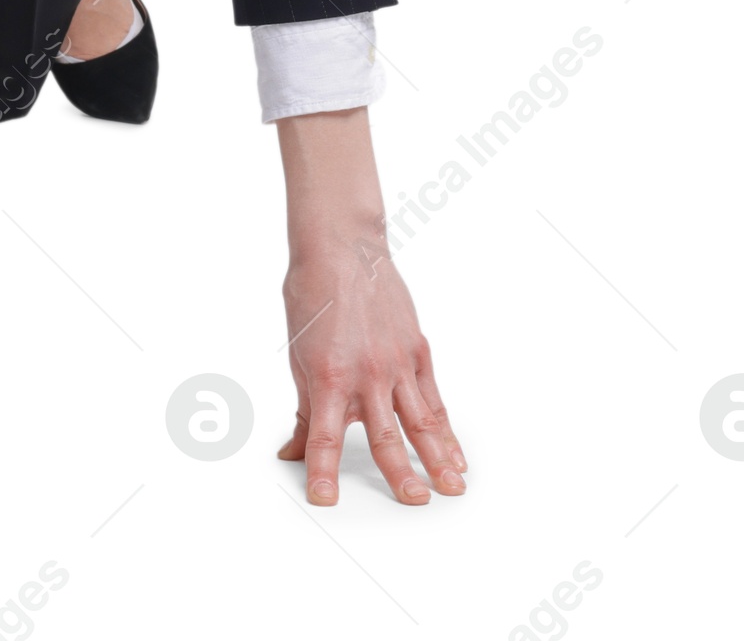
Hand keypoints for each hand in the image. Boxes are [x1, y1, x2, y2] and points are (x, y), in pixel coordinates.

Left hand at [273, 106, 465, 507]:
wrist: (342, 248)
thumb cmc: (312, 295)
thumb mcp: (297, 353)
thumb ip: (305, 408)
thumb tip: (295, 450)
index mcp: (329, 375)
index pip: (325, 436)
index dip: (323, 470)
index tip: (324, 499)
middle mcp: (366, 373)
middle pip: (384, 436)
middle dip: (398, 474)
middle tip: (412, 502)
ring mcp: (396, 363)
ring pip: (421, 422)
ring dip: (437, 459)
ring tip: (452, 490)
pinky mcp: (416, 351)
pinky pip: (434, 399)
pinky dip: (446, 429)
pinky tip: (456, 455)